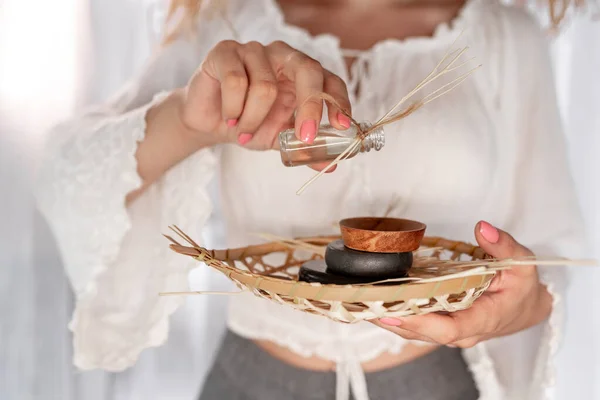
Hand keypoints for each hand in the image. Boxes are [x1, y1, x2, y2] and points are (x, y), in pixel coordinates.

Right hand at [178, 40, 351, 155]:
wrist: (210, 122)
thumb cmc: (250, 124)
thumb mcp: (281, 141)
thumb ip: (305, 150)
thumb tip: (331, 165)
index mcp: (303, 74)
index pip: (330, 80)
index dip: (339, 101)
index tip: (342, 126)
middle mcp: (283, 56)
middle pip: (308, 70)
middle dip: (309, 106)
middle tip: (304, 137)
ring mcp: (254, 50)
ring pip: (265, 87)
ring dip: (253, 121)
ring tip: (243, 132)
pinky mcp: (225, 52)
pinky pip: (235, 82)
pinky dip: (233, 109)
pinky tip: (229, 117)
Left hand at [372, 221, 552, 347]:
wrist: (526, 307)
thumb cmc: (522, 286)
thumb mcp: (522, 262)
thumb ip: (503, 245)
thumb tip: (482, 228)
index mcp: (483, 319)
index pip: (447, 329)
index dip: (417, 322)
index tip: (389, 310)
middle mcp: (463, 333)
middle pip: (422, 332)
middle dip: (391, 318)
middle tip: (361, 301)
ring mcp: (451, 333)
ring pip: (415, 332)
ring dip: (388, 318)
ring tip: (359, 302)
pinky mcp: (443, 327)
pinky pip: (417, 325)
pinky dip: (396, 315)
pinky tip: (374, 301)